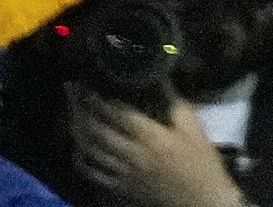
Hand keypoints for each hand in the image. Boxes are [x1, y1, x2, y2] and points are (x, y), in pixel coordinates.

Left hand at [70, 95, 243, 206]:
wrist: (199, 198)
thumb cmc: (200, 161)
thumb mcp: (194, 128)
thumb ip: (175, 103)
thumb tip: (160, 77)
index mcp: (152, 138)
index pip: (118, 116)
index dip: (99, 100)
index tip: (87, 85)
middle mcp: (132, 155)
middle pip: (98, 131)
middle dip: (82, 110)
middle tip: (72, 93)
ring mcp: (122, 173)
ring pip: (91, 151)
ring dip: (78, 130)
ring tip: (72, 113)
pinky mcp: (119, 186)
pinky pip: (93, 173)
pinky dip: (81, 158)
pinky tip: (78, 145)